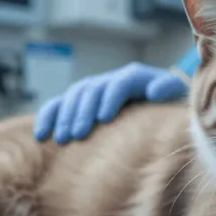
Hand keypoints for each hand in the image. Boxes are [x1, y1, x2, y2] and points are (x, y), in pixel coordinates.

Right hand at [33, 62, 186, 142]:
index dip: (111, 98)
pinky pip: (58, 105)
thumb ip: (168, 90)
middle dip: (83, 111)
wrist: (156, 109)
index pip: (121, 82)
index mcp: (135, 77)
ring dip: (65, 117)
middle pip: (93, 90)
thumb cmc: (167, 107)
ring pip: (73, 96)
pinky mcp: (79, 103)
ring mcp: (92, 90)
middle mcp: (110, 80)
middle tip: (78, 135)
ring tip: (62, 139)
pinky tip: (40, 135)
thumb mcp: (174, 97)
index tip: (104, 118)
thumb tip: (153, 91)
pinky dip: (47, 117)